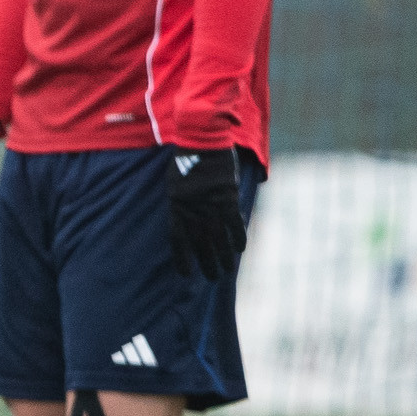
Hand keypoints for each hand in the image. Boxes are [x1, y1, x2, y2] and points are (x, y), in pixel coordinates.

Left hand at [164, 145, 247, 280]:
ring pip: (216, 237)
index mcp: (175, 206)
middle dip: (205, 261)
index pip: (177, 239)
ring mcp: (209, 203)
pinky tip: (241, 250)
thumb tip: (189, 218)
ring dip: (222, 256)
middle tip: (211, 278)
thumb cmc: (187, 158)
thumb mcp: (175, 182)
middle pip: (198, 242)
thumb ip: (182, 202)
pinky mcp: (226, 196)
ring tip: (226, 272)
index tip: (185, 274)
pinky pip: (233, 222)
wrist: (201, 137)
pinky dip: (238, 236)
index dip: (182, 258)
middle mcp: (191, 208)